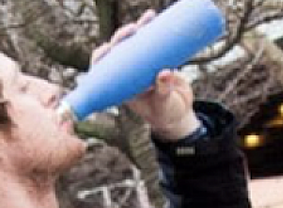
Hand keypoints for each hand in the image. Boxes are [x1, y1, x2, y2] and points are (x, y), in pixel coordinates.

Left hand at [92, 10, 201, 140]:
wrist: (180, 114)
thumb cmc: (166, 114)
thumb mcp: (164, 105)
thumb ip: (162, 91)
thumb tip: (165, 72)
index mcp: (120, 85)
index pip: (103, 68)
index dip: (102, 55)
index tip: (108, 48)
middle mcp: (128, 73)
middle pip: (119, 50)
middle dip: (122, 36)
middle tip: (133, 29)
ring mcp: (141, 65)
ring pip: (135, 42)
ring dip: (139, 28)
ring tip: (148, 17)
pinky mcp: (156, 60)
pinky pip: (151, 42)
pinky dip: (153, 29)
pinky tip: (154, 18)